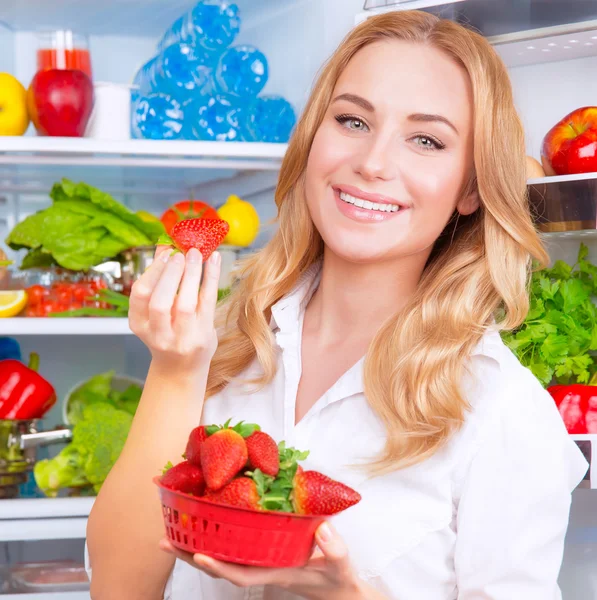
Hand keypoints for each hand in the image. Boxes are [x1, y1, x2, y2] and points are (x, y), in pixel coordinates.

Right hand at [128, 245, 220, 373]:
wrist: (181, 369)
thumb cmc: (168, 332)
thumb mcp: (155, 311)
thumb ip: (159, 281)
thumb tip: (165, 246)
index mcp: (140, 324)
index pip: (140, 295)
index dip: (152, 272)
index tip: (165, 253)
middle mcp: (158, 334)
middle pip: (160, 302)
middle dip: (170, 275)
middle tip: (180, 253)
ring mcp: (181, 338)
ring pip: (185, 304)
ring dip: (191, 274)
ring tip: (196, 253)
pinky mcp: (203, 336)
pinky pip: (208, 303)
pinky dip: (211, 278)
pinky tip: (214, 259)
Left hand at [159, 522, 369, 599]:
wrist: (339, 592)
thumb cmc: (337, 580)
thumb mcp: (340, 566)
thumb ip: (334, 550)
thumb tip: (321, 528)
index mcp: (276, 572)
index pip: (241, 574)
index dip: (219, 566)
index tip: (198, 555)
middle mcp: (263, 568)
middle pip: (222, 565)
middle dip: (193, 555)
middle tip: (165, 541)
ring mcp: (263, 561)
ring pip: (226, 557)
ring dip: (199, 546)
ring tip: (173, 533)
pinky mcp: (266, 553)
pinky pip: (237, 547)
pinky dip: (220, 538)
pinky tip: (210, 526)